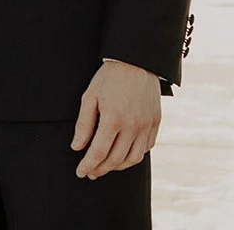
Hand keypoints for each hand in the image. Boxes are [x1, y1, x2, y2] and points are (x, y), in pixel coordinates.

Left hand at [71, 61, 160, 179]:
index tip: (80, 172)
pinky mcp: (156, 122)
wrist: (136, 61)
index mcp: (113, 119)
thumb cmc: (109, 77)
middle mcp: (132, 126)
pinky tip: (124, 154)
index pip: (98, 152)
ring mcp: (146, 125)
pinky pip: (146, 148)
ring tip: (106, 166)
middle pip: (116, 159)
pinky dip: (134, 156)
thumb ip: (84, 124)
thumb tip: (77, 147)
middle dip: (101, 169)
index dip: (88, 165)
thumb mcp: (90, 97)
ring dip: (118, 166)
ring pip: (133, 158)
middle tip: (91, 172)